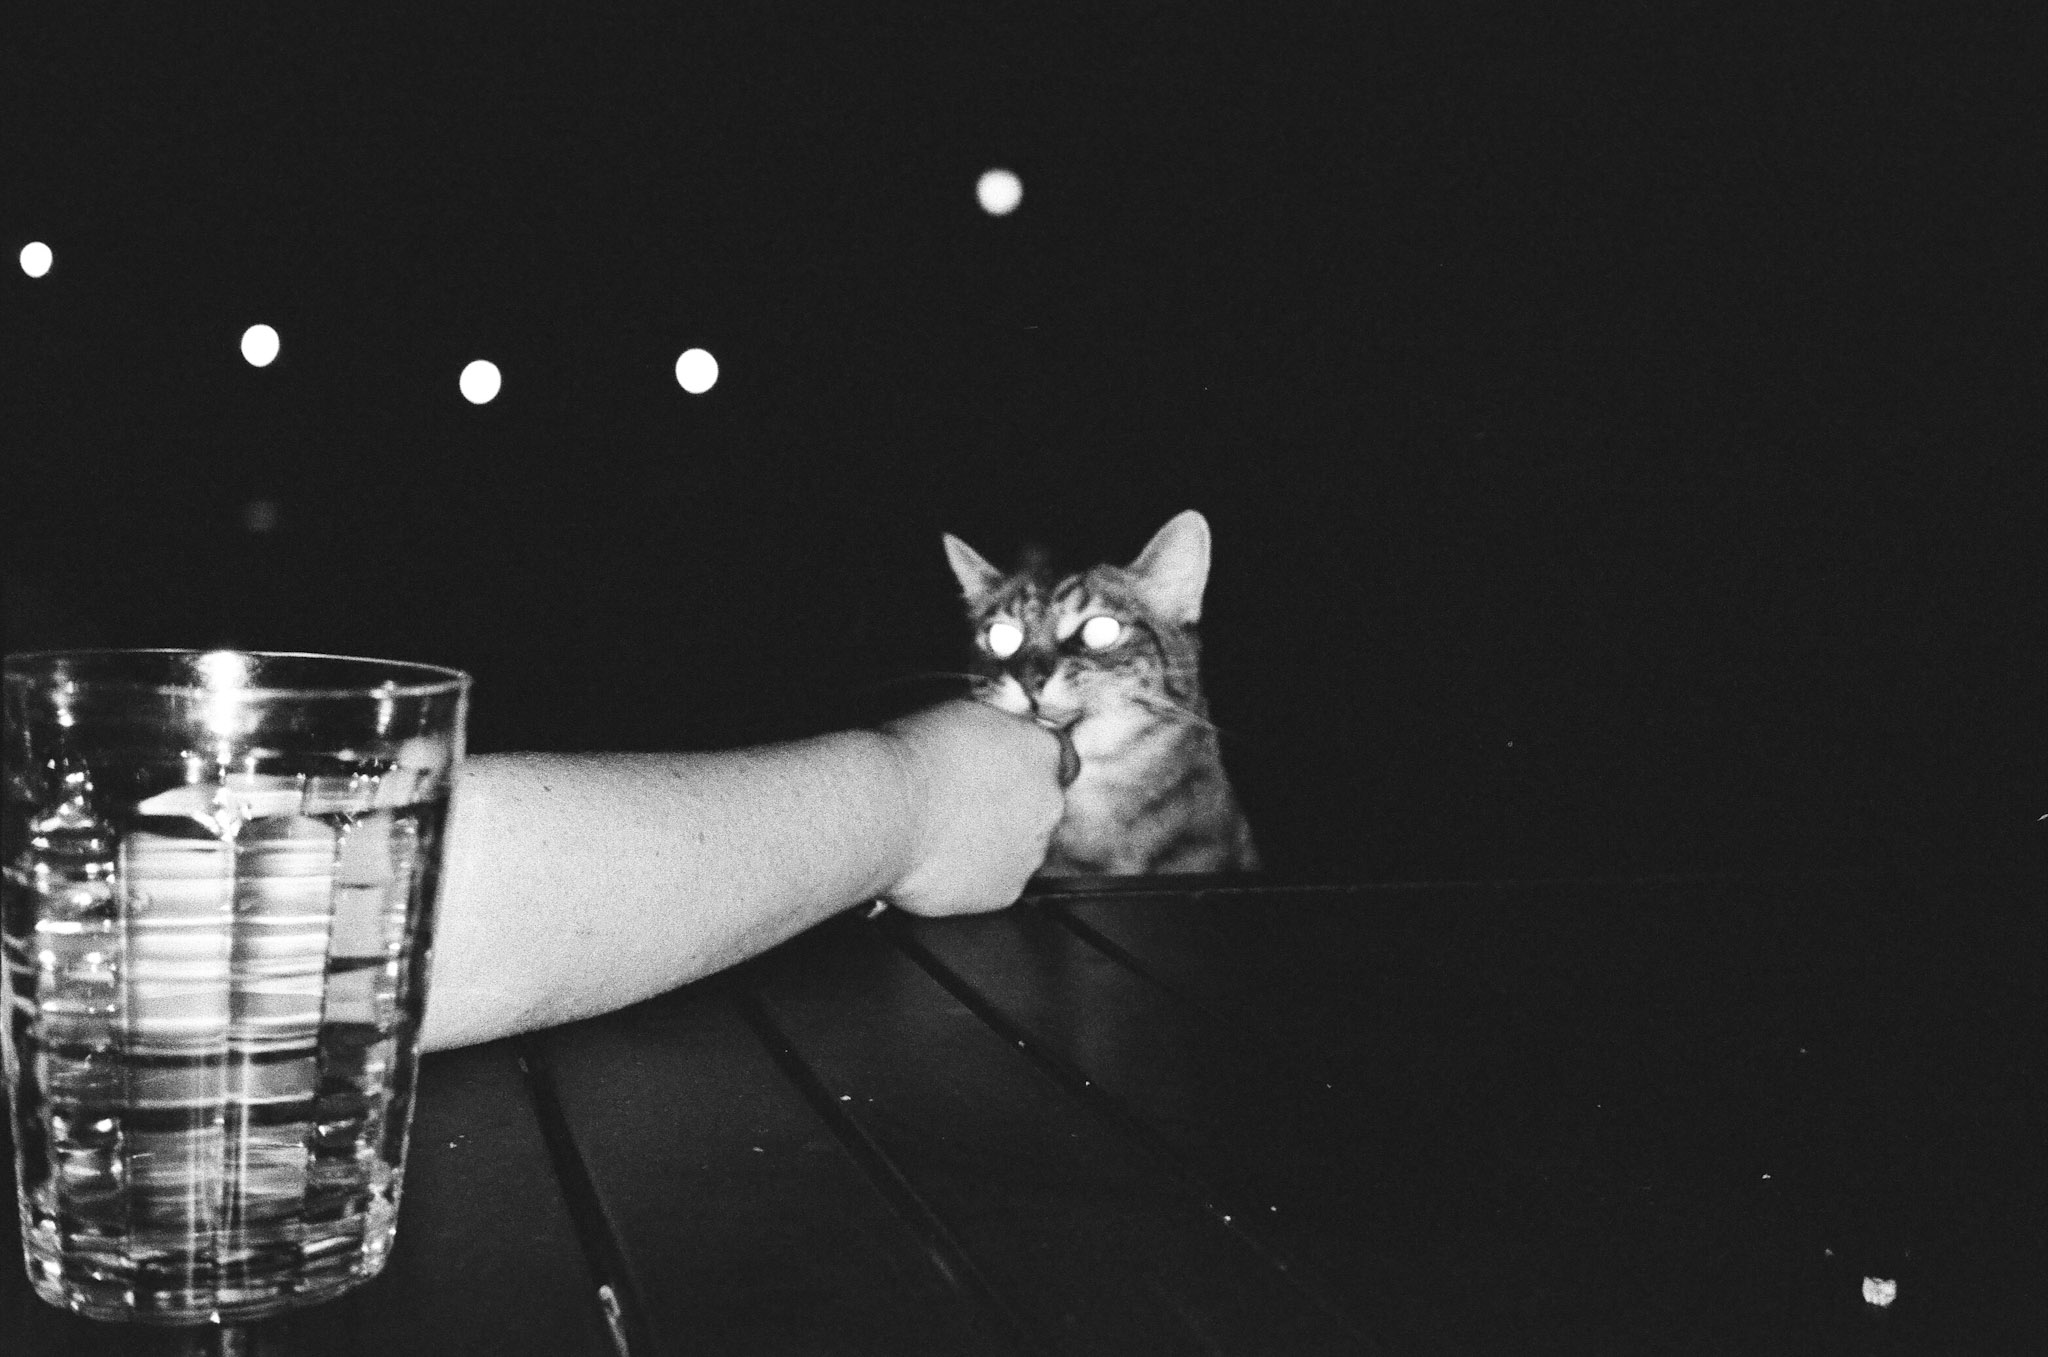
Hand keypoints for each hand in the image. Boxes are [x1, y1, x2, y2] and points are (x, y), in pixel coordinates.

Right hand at [875, 700, 1066, 915]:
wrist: (885, 811)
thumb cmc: (910, 759)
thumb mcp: (960, 715)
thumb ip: (994, 735)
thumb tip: (989, 745)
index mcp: (1041, 751)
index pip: (1059, 760)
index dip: (1029, 768)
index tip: (1006, 773)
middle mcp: (1048, 803)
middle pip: (1040, 807)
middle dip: (1010, 808)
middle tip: (963, 804)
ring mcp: (1030, 851)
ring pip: (1019, 849)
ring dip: (993, 843)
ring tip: (944, 834)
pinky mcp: (1006, 891)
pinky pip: (995, 883)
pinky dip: (973, 877)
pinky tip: (941, 861)